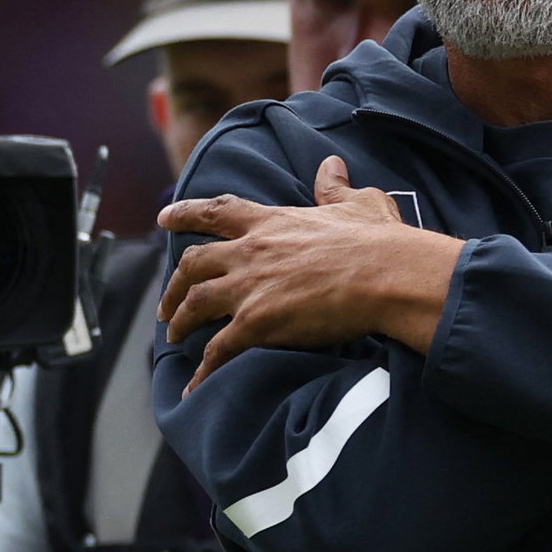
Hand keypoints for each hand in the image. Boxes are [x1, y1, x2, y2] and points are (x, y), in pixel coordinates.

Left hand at [158, 156, 461, 392]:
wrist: (387, 276)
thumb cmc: (378, 241)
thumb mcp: (358, 204)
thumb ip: (336, 187)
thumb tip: (331, 165)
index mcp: (271, 221)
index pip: (217, 211)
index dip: (186, 212)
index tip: (164, 216)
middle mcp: (250, 251)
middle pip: (193, 263)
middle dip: (174, 284)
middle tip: (167, 301)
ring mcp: (249, 288)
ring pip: (195, 303)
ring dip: (179, 321)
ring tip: (174, 337)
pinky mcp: (257, 323)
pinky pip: (217, 350)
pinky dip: (202, 370)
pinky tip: (193, 386)